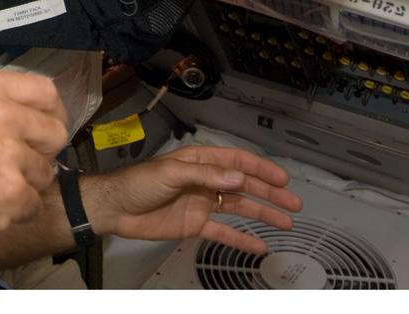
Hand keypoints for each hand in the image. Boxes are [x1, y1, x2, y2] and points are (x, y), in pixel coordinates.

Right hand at [0, 69, 68, 259]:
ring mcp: (10, 154)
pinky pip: (35, 205)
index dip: (49, 114)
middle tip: (12, 166)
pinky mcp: (12, 193)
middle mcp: (2, 113)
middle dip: (41, 152)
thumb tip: (27, 115)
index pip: (46, 92)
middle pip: (56, 132)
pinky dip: (16, 212)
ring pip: (46, 173)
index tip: (41, 131)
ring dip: (25, 185)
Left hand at [84, 145, 302, 254]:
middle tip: (294, 203)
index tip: (282, 179)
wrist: (114, 208)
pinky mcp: (194, 224)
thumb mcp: (171, 172)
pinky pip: (223, 231)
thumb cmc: (138, 182)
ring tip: (286, 223)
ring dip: (262, 214)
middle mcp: (204, 181)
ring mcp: (201, 203)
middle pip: (244, 186)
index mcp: (199, 161)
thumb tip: (238, 177)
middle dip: (269, 193)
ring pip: (238, 208)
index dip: (260, 169)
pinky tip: (259, 246)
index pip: (237, 161)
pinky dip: (241, 238)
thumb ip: (206, 175)